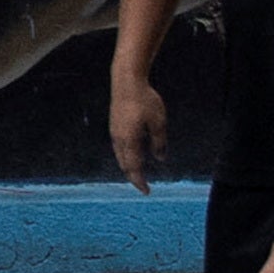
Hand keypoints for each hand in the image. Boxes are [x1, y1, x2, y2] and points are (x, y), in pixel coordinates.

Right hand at [107, 65, 167, 191]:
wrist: (126, 81)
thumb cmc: (144, 100)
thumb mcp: (158, 122)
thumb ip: (159, 142)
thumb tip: (160, 159)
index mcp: (129, 140)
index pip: (134, 168)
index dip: (140, 181)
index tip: (146, 191)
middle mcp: (118, 139)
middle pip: (124, 165)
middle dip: (133, 176)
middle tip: (142, 185)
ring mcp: (114, 132)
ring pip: (120, 157)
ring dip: (129, 167)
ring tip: (138, 172)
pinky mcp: (114, 126)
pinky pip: (118, 148)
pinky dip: (126, 156)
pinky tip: (133, 154)